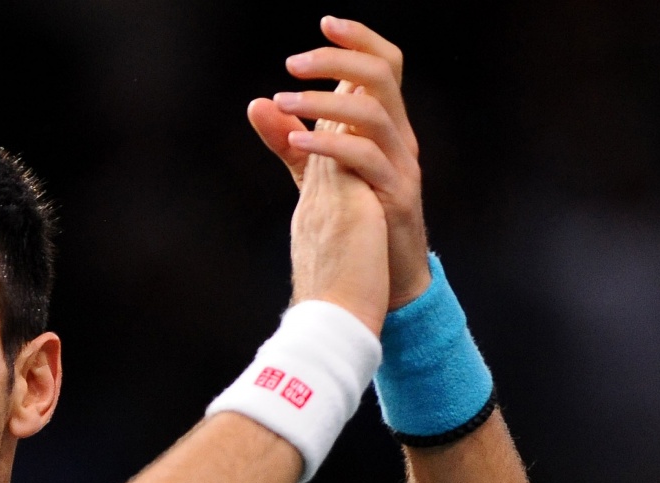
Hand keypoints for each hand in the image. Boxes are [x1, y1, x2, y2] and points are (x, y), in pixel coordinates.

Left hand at [248, 16, 430, 308]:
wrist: (383, 279)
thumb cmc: (356, 222)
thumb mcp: (318, 174)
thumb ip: (290, 138)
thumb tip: (257, 103)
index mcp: (385, 126)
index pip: (384, 65)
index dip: (359, 39)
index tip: (324, 24)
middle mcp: (399, 137)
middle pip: (380, 76)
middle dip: (336, 61)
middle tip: (291, 64)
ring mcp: (402, 165)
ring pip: (373, 113)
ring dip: (322, 102)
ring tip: (282, 100)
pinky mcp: (397, 195)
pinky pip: (366, 159)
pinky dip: (328, 146)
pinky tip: (296, 144)